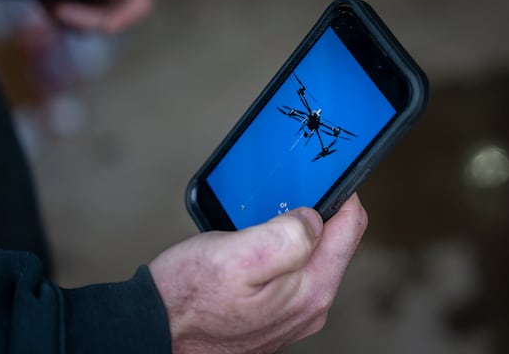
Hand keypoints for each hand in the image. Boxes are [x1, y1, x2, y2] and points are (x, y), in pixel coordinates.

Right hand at [150, 194, 367, 353]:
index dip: (340, 194)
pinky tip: (259, 246)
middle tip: (289, 195)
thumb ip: (287, 236)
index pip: (351, 227)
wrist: (157, 330)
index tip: (324, 177)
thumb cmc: (188, 297)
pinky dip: (283, 252)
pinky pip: (294, 273)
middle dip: (318, 213)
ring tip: (271, 219)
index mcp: (310, 289)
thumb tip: (313, 218)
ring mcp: (294, 312)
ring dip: (298, 232)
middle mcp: (309, 305)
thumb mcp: (237, 256)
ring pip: (314, 257)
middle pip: (335, 243)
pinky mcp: (277, 313)